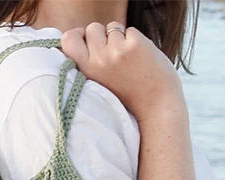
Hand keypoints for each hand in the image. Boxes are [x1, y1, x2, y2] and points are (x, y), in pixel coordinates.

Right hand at [60, 22, 186, 122]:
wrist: (156, 107)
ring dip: (120, 37)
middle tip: (113, 56)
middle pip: (92, 28)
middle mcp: (99, 60)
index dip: (78, 35)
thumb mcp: (98, 84)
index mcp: (86, 71)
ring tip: (127, 60)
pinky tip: (140, 58)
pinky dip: (135, 40)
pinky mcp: (135, 44)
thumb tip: (80, 37)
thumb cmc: (127, 97)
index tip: (87, 42)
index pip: (68, 39)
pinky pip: (130, 30)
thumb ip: (88, 63)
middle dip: (102, 36)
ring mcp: (117, 51)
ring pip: (112, 27)